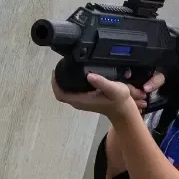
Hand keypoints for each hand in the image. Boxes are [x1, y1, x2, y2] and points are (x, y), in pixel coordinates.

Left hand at [51, 69, 165, 119]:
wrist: (123, 111)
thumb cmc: (119, 101)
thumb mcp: (115, 89)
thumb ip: (102, 82)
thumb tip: (89, 75)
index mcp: (82, 100)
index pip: (60, 94)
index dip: (55, 84)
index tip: (55, 71)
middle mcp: (79, 102)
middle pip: (60, 93)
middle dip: (57, 81)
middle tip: (58, 68)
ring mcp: (81, 102)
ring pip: (65, 92)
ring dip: (62, 82)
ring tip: (63, 70)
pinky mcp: (84, 100)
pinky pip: (71, 92)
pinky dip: (68, 84)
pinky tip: (72, 76)